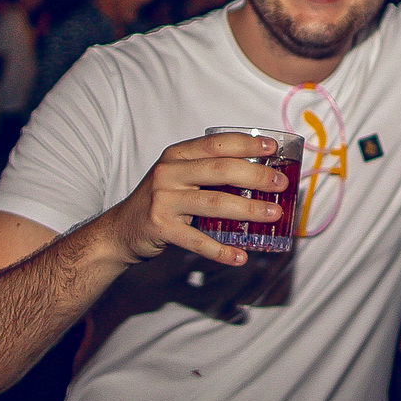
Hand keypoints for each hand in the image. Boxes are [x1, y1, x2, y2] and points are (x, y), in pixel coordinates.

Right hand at [101, 132, 288, 267]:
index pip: (216, 144)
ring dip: (248, 209)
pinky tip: (240, 256)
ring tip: (273, 215)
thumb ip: (208, 172)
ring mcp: (163, 200)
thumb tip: (259, 175)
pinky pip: (198, 240)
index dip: (246, 144)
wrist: (121, 230)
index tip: (272, 149)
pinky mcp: (161, 228)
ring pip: (214, 203)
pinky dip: (221, 250)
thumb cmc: (161, 200)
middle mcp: (169, 173)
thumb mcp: (179, 177)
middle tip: (280, 184)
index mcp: (176, 155)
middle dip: (255, 176)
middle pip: (220, 170)